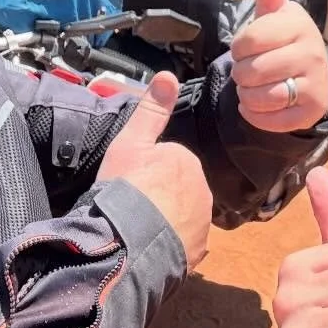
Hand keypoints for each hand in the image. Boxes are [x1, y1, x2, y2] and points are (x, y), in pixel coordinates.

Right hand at [97, 72, 212, 269]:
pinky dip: (168, 245)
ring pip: (181, 217)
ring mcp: (202, 224)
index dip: (144, 174)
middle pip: (177, 190)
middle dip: (159, 198)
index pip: (167, 162)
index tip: (129, 185)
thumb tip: (167, 74)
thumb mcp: (131, 143)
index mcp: (187, 162)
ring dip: (165, 222)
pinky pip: (183, 244)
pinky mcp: (197, 252)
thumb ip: (151, 110)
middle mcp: (203, 191)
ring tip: (137, 231)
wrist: (125, 245)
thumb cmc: (124, 190)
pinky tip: (147, 248)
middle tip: (131, 208)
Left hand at [232, 0, 327, 131]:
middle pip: (250, 71)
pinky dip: (255, 115)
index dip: (238, 47)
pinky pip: (268, 119)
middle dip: (241, 73)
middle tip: (252, 69)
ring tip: (256, 86)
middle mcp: (312, 52)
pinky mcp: (312, 110)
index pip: (248, 40)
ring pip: (259, 96)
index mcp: (298, 24)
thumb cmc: (283, 40)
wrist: (310, 75)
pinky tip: (263, 104)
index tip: (246, 47)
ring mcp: (315, 82)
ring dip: (247, 95)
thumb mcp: (274, 13)